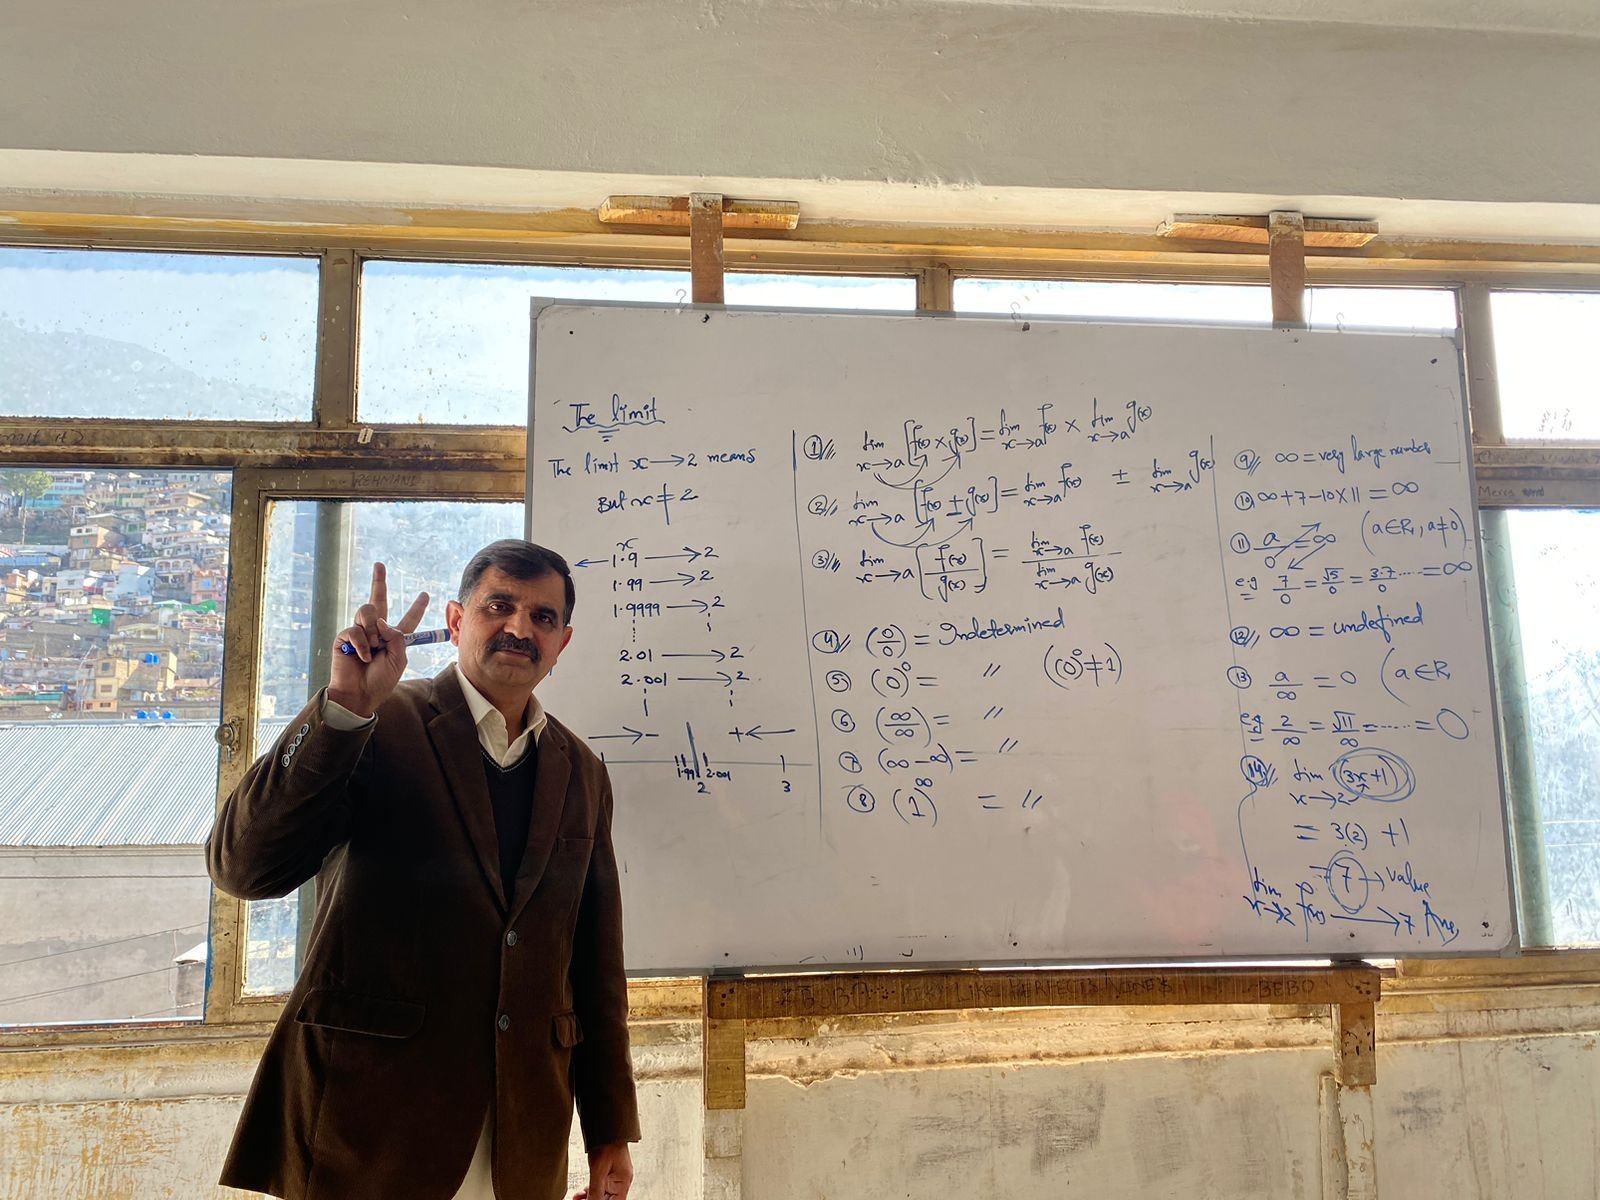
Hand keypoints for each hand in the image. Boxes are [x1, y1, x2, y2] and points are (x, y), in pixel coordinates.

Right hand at [326, 562, 428, 717]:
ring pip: (368, 612)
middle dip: (379, 581)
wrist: (359, 694)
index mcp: (394, 638)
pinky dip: (362, 644)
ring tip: (372, 649)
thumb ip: (397, 637)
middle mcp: (376, 631)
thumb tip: (382, 621)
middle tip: (380, 564)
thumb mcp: (399, 659)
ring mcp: (359, 632)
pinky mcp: (344, 637)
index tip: (426, 594)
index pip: (408, 619)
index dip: (417, 608)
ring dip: (372, 631)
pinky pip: (355, 630)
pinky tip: (362, 656)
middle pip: (378, 601)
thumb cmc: (380, 681)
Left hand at [575, 1142, 632, 1199]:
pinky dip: (590, 1192)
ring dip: (590, 1198)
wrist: (605, 1127)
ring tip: (578, 1199)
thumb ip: (595, 1190)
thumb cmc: (607, 1143)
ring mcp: (614, 1177)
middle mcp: (620, 1181)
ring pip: (602, 1195)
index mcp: (623, 1182)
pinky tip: (581, 1193)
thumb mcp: (598, 1170)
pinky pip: (599, 1188)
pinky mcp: (607, 1173)